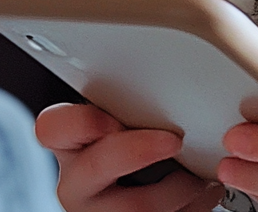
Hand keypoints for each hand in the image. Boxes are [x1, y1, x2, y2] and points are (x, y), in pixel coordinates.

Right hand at [35, 102, 224, 211]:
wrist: (141, 188)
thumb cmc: (139, 138)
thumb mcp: (127, 115)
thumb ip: (132, 100)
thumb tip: (180, 61)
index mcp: (72, 142)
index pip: (52, 127)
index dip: (83, 123)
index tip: (114, 117)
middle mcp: (78, 181)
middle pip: (95, 168)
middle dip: (139, 152)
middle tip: (175, 139)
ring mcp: (98, 211)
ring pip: (134, 207)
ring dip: (179, 188)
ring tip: (202, 174)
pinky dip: (193, 207)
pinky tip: (206, 191)